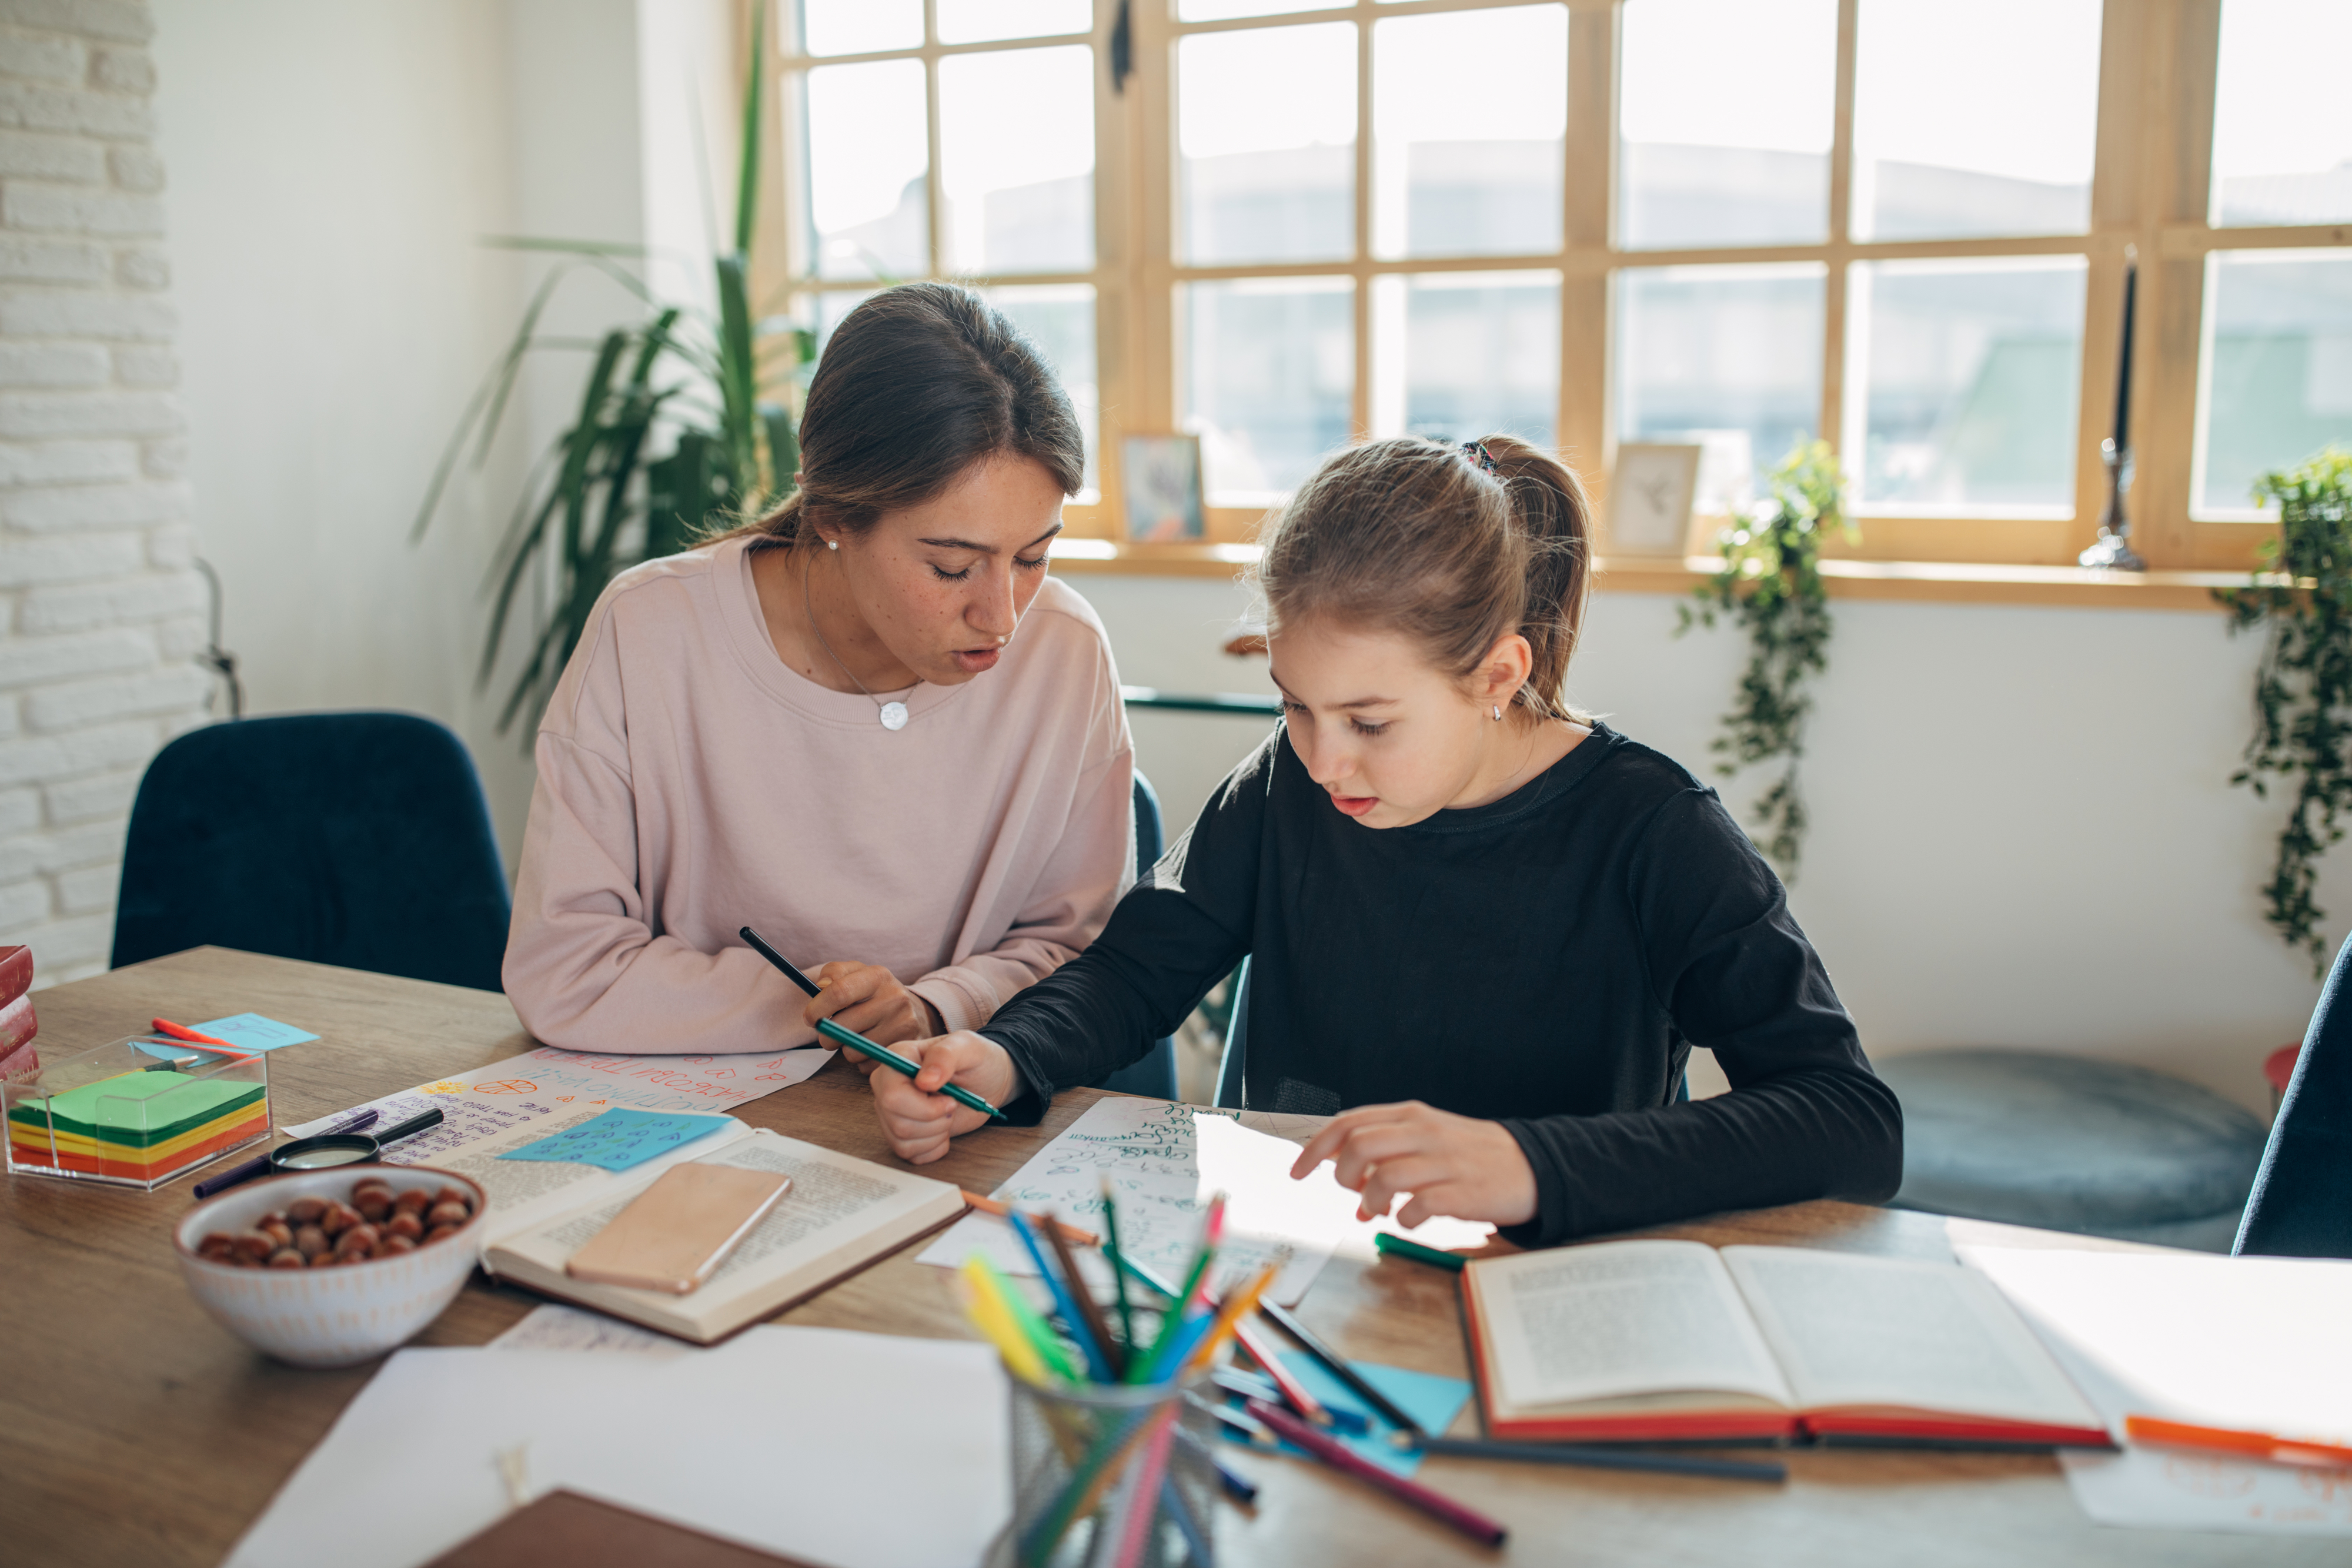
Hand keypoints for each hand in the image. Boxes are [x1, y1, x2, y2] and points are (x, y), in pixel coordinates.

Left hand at [804, 961, 941, 1060]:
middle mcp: (895, 999)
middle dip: (826, 1034)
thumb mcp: (857, 974)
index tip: (809, 1017)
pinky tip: (870, 1045)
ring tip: (856, 1036)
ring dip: (845, 1048)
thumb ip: (834, 973)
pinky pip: (866, 1065)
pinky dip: (861, 1059)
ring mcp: (903, 1026)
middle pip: (841, 1027)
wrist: (918, 1012)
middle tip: (829, 1031)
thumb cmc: (876, 993)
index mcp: (878, 976)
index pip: (839, 992)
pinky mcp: (904, 1049)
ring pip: (852, 1050)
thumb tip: (821, 987)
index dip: (816, 1008)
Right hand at [866, 1031, 1019, 1164]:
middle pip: (897, 1122)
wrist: (988, 1081)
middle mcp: (888, 1086)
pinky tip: (945, 1130)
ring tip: (949, 1113)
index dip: (923, 1106)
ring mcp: (892, 1112)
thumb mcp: (967, 1047)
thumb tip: (924, 1081)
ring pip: (902, 1140)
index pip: (891, 1095)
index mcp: (897, 1059)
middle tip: (953, 1105)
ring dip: (937, 1133)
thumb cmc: (977, 1059)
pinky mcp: (902, 1133)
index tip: (950, 1099)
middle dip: (934, 1121)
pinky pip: (909, 1153)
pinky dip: (934, 1147)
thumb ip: (944, 1056)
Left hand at [1289, 1100, 1537, 1228]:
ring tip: (1379, 1210)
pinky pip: (1418, 1207)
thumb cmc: (1470, 1155)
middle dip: (1342, 1175)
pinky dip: (1403, 1218)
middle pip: (1359, 1146)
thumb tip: (1347, 1183)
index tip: (1297, 1171)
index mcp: (1410, 1115)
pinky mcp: (1463, 1193)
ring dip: (1370, 1201)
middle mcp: (1424, 1133)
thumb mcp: (1426, 1139)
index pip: (1348, 1123)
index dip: (1315, 1148)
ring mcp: (1444, 1162)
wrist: (1531, 1166)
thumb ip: (1386, 1152)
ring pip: (1384, 1177)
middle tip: (1353, 1192)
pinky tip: (1409, 1219)